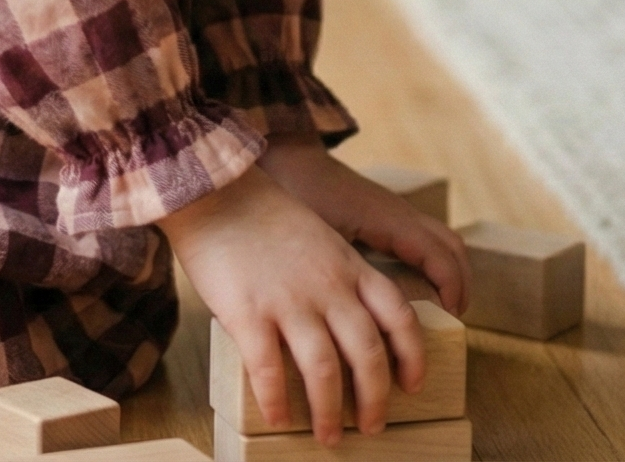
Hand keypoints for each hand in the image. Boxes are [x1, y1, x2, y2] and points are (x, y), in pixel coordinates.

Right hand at [159, 164, 426, 444]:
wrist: (211, 189)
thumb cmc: (259, 212)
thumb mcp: (317, 235)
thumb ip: (335, 275)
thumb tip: (336, 325)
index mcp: (349, 266)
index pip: (400, 318)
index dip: (412, 357)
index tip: (411, 385)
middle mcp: (328, 287)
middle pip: (368, 355)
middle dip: (374, 400)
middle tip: (371, 427)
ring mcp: (289, 301)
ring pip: (324, 371)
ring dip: (328, 411)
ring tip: (327, 435)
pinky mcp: (248, 312)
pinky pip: (268, 370)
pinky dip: (276, 401)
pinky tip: (276, 417)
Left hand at [257, 136, 470, 316]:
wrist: (287, 156)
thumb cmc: (301, 194)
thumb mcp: (323, 241)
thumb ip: (347, 275)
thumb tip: (365, 319)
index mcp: (392, 220)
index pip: (442, 257)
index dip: (452, 290)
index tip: (448, 321)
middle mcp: (402, 212)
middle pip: (453, 247)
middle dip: (460, 283)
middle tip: (450, 320)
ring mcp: (396, 210)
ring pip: (442, 240)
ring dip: (449, 271)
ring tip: (439, 308)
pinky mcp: (385, 212)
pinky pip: (424, 236)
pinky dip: (433, 260)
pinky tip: (413, 285)